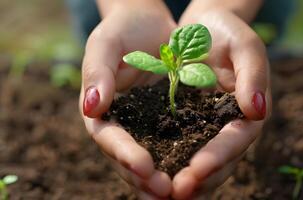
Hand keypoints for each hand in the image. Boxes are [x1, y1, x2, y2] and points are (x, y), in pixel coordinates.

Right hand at [79, 1, 175, 197]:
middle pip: (128, 160)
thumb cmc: (123, 30)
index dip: (124, 154)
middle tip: (167, 192)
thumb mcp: (106, 44)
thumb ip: (97, 72)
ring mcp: (144, 127)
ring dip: (165, 180)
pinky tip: (198, 177)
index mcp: (101, 110)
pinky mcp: (167, 123)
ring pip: (152, 161)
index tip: (144, 166)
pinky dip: (183, 163)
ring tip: (184, 194)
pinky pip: (174, 147)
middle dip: (146, 178)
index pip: (109, 138)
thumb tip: (92, 107)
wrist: (148, 26)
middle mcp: (122, 125)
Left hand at [172, 9, 271, 198]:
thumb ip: (252, 74)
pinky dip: (166, 167)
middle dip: (197, 180)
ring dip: (181, 183)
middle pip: (218, 164)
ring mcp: (206, 130)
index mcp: (246, 111)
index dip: (218, 158)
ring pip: (198, 166)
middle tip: (173, 193)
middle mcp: (228, 128)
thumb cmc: (225, 32)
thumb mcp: (243, 44)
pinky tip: (148, 179)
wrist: (203, 28)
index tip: (195, 172)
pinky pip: (177, 152)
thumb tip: (257, 111)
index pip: (236, 141)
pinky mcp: (184, 127)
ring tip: (158, 195)